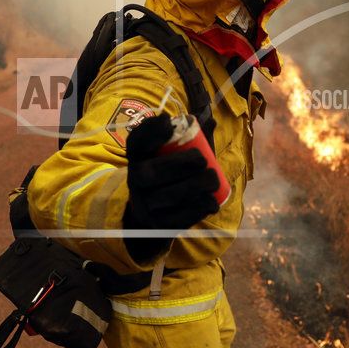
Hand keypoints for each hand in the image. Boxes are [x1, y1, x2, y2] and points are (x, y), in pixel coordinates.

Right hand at [122, 115, 219, 261]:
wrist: (153, 215)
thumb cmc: (170, 175)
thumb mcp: (173, 154)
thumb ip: (189, 137)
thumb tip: (211, 120)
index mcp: (137, 157)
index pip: (136, 141)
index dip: (150, 132)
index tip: (168, 123)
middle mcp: (135, 181)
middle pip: (152, 173)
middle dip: (181, 165)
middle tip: (203, 161)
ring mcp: (144, 206)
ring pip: (170, 196)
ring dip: (196, 186)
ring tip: (213, 180)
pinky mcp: (158, 226)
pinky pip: (180, 218)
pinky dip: (199, 208)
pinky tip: (212, 201)